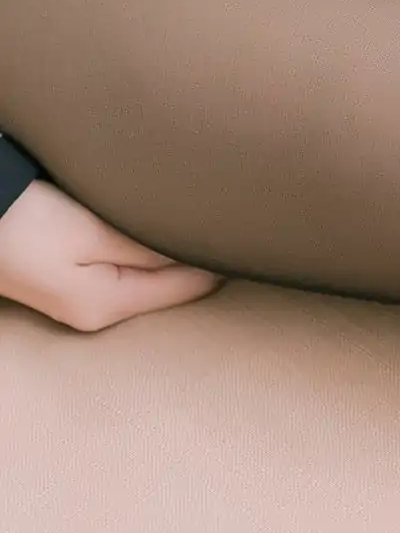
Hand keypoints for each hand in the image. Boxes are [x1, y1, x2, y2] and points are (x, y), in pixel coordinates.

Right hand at [0, 181, 220, 331]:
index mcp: (108, 306)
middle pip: (175, 285)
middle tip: (225, 219)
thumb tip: (206, 250)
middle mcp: (99, 313)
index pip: (192, 286)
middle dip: (196, 255)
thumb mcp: (90, 230)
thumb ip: (151, 246)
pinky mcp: (72, 283)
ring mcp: (84, 301)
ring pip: (153, 276)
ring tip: (194, 222)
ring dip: (169, 250)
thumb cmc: (19, 218)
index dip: (220, 257)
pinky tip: (153, 231)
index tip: (245, 230)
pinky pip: (128, 268)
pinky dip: (144, 250)